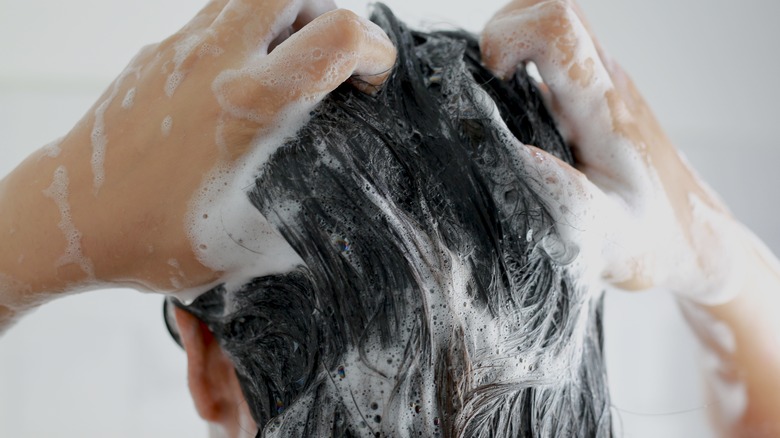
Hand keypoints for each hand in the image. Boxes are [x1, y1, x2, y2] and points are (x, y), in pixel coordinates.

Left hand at [0, 0, 395, 299]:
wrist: (67, 220)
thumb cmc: (152, 238)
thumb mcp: (250, 244)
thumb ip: (305, 217)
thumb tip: (337, 212)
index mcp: (249, 104)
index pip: (339, 36)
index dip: (375, 50)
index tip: (371, 79)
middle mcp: (215, 62)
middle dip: (327, 13)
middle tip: (328, 60)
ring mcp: (179, 50)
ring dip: (283, 22)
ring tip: (284, 73)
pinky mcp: (155, 55)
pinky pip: (213, 23)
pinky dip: (242, 41)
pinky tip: (234, 93)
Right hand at [480, 0, 745, 303]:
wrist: (690, 235)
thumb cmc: (650, 239)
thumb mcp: (607, 238)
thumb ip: (567, 202)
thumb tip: (517, 154)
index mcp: (604, 108)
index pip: (556, 28)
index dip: (508, 39)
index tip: (492, 83)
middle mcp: (604, 83)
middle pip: (552, 10)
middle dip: (503, 36)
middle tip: (488, 90)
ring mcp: (600, 86)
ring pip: (551, 30)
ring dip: (511, 53)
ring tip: (495, 107)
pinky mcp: (591, 97)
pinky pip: (551, 59)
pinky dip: (519, 73)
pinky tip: (513, 120)